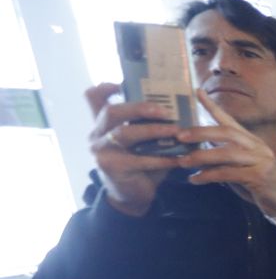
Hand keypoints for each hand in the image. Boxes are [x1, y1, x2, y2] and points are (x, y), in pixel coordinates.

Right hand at [84, 83, 183, 216]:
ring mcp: (102, 151)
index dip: (105, 87)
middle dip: (140, 107)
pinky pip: (140, 159)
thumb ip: (146, 125)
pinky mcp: (113, 167)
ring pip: (125, 133)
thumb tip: (178, 105)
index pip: (93, 98)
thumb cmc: (139, 164)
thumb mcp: (140, 142)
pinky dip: (162, 158)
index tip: (123, 82)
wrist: (130, 196)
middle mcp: (97, 135)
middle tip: (165, 110)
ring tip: (177, 131)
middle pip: (112, 111)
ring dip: (154, 130)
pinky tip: (179, 158)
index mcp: (102, 124)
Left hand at [174, 90, 275, 216]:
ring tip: (182, 162)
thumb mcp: (240, 167)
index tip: (197, 92)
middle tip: (180, 136)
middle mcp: (257, 146)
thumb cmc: (259, 185)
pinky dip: (209, 176)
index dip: (213, 106)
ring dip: (202, 157)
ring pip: (227, 153)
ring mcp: (261, 160)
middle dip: (201, 133)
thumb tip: (197, 152)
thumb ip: (224, 158)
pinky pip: (229, 173)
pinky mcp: (260, 176)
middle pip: (227, 133)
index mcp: (251, 141)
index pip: (230, 120)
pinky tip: (195, 179)